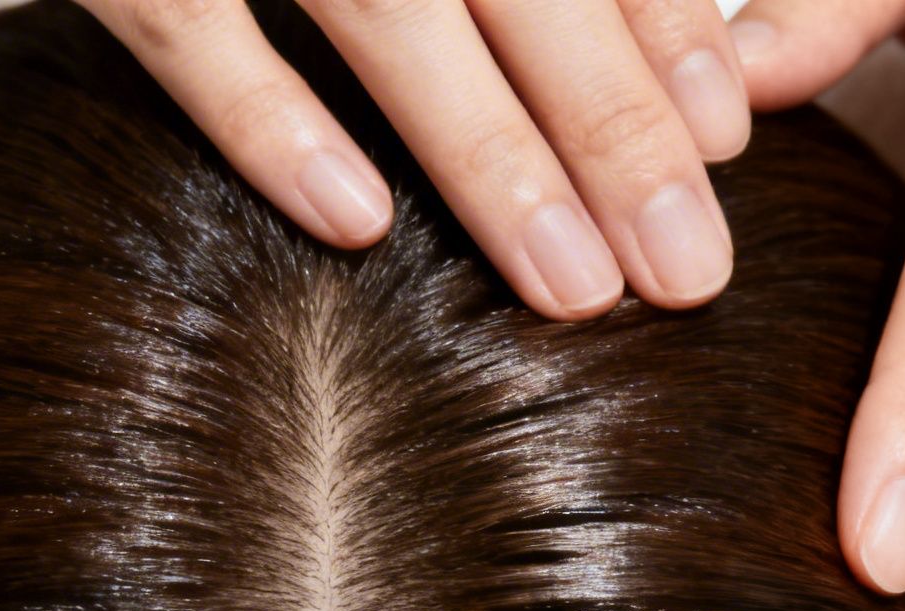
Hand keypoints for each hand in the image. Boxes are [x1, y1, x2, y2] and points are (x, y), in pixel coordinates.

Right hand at [75, 0, 752, 318]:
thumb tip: (666, 38)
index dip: (663, 24)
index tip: (722, 143)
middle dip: (614, 126)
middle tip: (686, 270)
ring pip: (384, 4)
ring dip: (489, 152)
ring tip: (571, 288)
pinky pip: (182, 18)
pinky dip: (267, 117)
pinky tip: (354, 220)